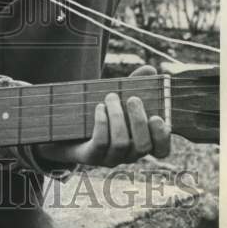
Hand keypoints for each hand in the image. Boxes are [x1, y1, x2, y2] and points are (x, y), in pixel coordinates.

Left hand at [35, 65, 170, 167]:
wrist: (62, 126)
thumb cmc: (96, 111)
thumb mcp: (117, 97)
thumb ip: (135, 84)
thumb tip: (151, 69)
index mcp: (139, 142)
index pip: (161, 150)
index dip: (163, 137)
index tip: (158, 117)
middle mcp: (128, 154)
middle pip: (143, 146)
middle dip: (139, 121)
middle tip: (133, 99)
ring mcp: (109, 158)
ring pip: (121, 144)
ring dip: (118, 117)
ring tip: (110, 97)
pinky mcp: (90, 156)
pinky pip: (101, 143)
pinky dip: (102, 123)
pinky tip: (99, 107)